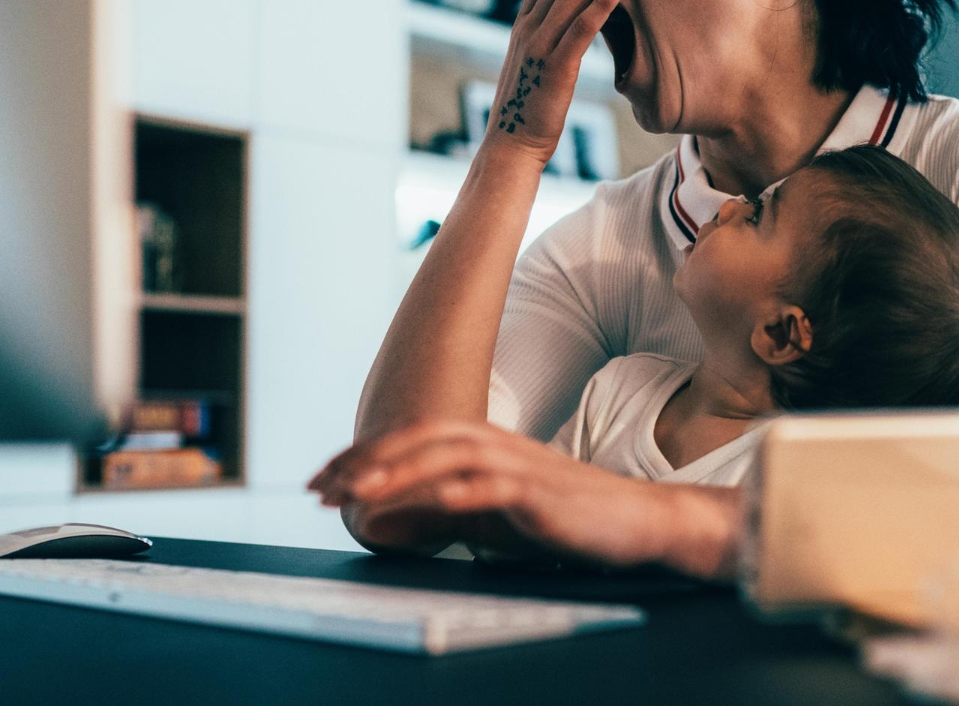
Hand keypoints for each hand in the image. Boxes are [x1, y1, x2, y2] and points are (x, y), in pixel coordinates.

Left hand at [309, 421, 698, 571]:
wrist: (635, 521)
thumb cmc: (560, 520)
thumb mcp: (487, 519)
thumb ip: (436, 515)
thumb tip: (379, 522)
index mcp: (482, 445)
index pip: (412, 438)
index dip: (364, 455)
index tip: (322, 479)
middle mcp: (497, 445)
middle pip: (424, 436)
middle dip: (369, 459)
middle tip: (324, 485)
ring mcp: (523, 468)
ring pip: (453, 455)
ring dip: (403, 470)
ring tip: (362, 490)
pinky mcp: (545, 496)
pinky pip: (501, 487)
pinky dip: (467, 490)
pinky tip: (437, 499)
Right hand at [483, 0, 626, 168]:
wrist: (511, 146)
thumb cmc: (530, 108)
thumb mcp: (539, 63)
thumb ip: (551, 35)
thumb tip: (568, 17)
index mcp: (526, 22)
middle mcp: (530, 24)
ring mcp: (542, 43)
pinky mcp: (557, 66)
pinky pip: (584, 28)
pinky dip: (603, 2)